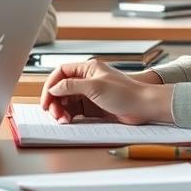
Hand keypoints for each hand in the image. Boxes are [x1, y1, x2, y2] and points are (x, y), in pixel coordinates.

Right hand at [40, 61, 173, 125]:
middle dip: (55, 101)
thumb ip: (71, 86)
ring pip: (67, 101)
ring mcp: (90, 94)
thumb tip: (54, 88)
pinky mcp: (94, 107)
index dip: (50, 86)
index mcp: (87, 69)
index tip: (46, 100)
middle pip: (61, 88)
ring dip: (61, 110)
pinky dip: (69, 116)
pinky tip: (69, 121)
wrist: (144, 106)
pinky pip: (75, 111)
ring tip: (63, 120)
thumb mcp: (95, 87)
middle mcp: (87, 80)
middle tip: (53, 113)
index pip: (61, 73)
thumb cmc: (126, 93)